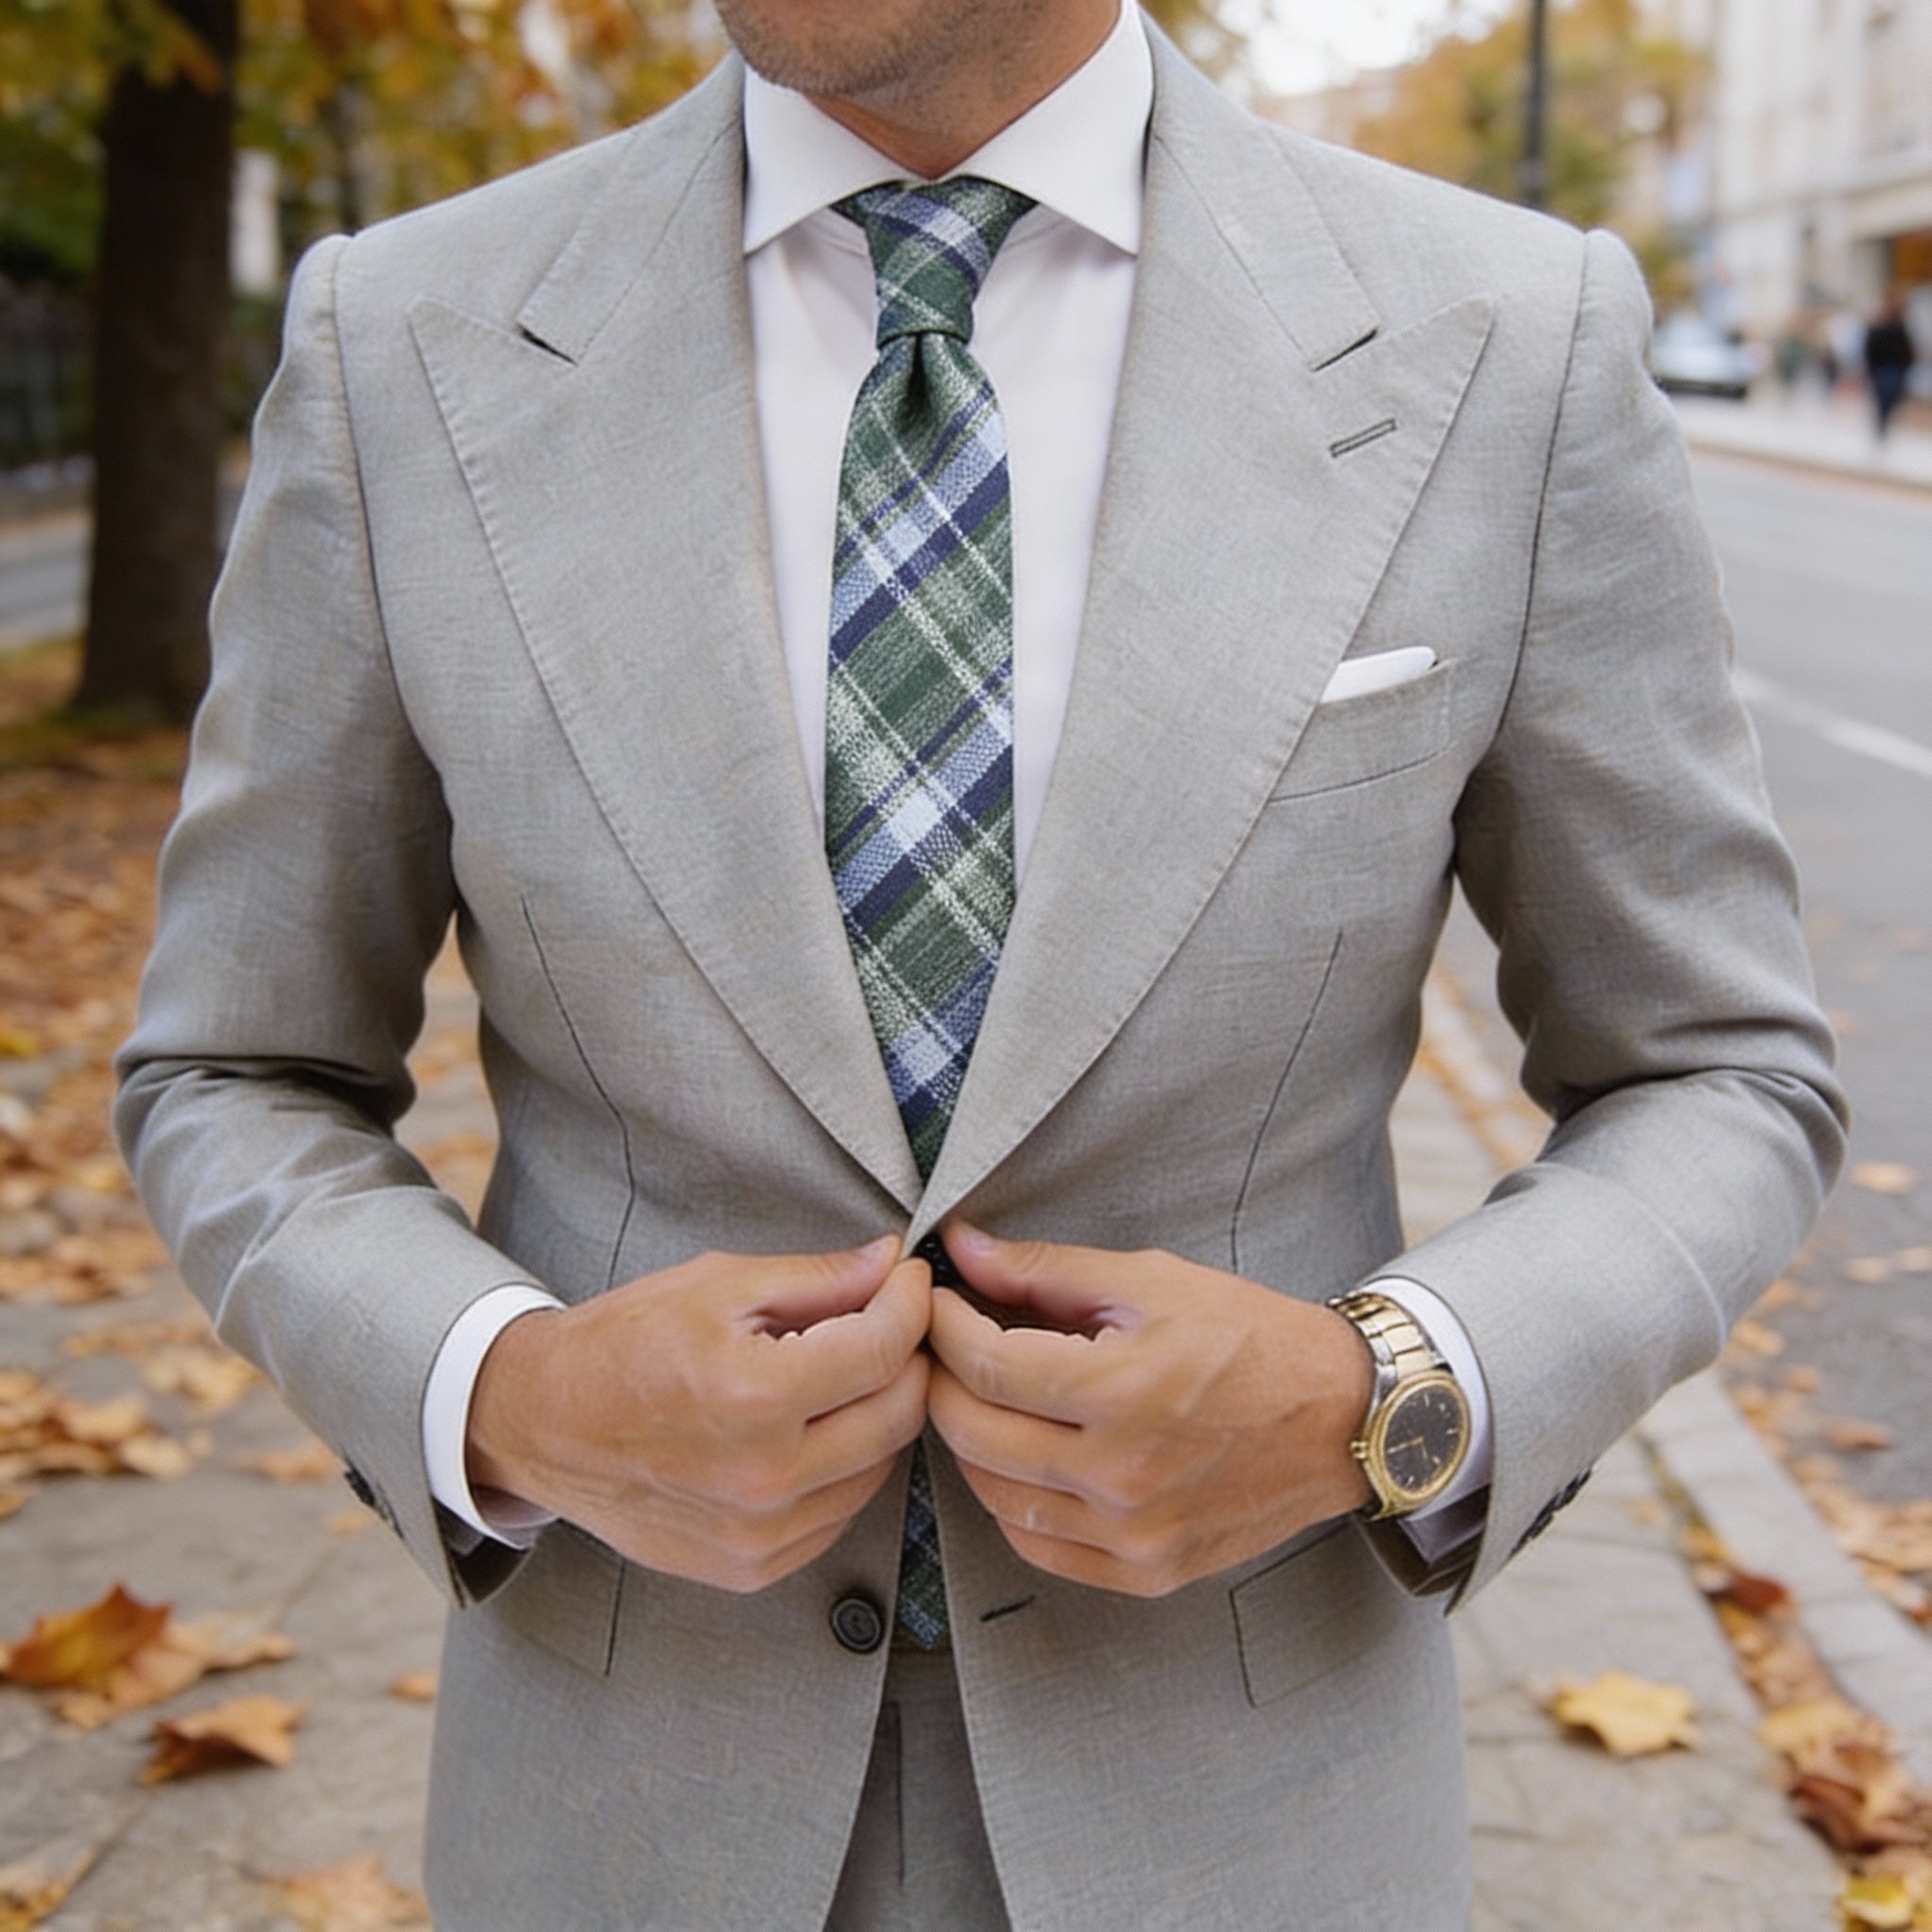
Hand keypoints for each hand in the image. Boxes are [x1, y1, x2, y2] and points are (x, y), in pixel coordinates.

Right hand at [466, 1238, 931, 1592]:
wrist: (543, 1422)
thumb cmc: (623, 1343)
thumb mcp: (717, 1285)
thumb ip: (817, 1279)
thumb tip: (889, 1263)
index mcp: (754, 1396)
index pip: (884, 1350)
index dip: (910, 1304)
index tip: (908, 1280)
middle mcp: (763, 1477)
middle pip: (897, 1413)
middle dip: (908, 1356)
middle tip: (888, 1320)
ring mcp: (759, 1534)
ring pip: (879, 1468)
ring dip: (879, 1413)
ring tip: (844, 1371)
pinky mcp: (751, 1567)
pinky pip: (839, 1514)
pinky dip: (845, 1467)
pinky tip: (812, 1428)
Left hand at [926, 1223, 1373, 1597]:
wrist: (1343, 1418)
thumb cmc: (1252, 1338)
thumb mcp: (1151, 1280)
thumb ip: (1046, 1270)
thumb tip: (962, 1249)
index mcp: (1123, 1390)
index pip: (985, 1364)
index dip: (942, 1325)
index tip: (935, 1300)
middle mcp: (1122, 1474)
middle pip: (974, 1432)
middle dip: (942, 1380)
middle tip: (944, 1344)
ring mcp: (1133, 1534)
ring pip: (994, 1495)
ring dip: (971, 1441)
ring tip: (982, 1395)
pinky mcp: (1146, 1571)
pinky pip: (1038, 1546)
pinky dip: (1011, 1501)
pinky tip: (1022, 1457)